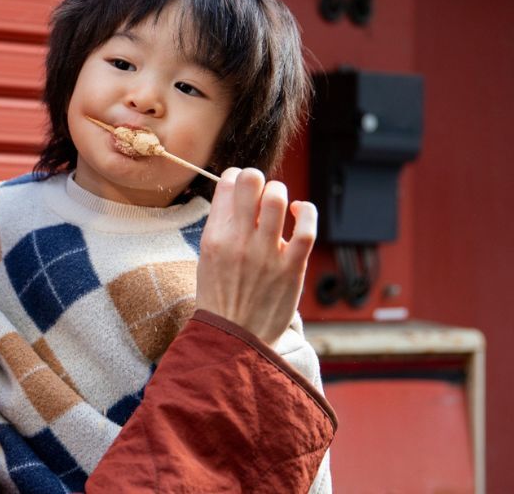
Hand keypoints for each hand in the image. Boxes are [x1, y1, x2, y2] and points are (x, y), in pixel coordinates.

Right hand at [195, 167, 317, 345]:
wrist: (234, 337)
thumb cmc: (221, 297)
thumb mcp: (207, 259)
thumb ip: (221, 228)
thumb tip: (237, 197)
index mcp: (214, 237)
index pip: (226, 184)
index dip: (235, 177)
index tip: (240, 185)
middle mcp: (239, 241)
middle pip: (251, 182)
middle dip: (256, 177)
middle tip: (259, 190)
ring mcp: (266, 255)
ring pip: (277, 199)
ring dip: (279, 192)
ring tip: (278, 201)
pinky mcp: (292, 269)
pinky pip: (306, 229)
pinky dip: (306, 212)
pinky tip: (299, 212)